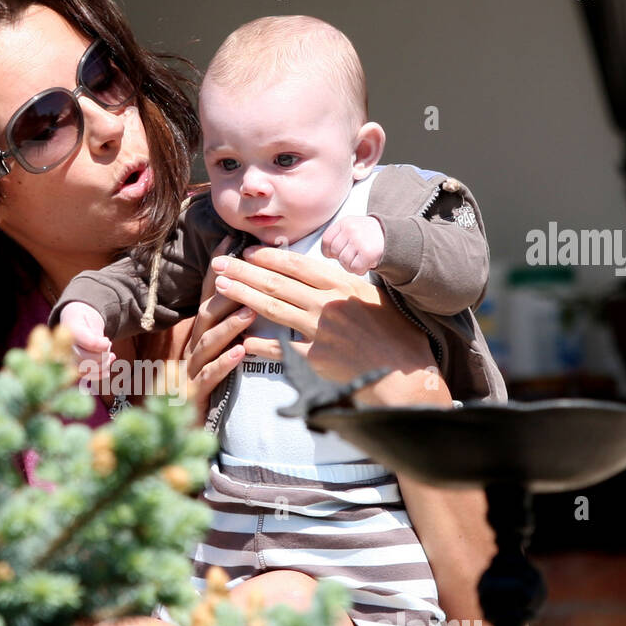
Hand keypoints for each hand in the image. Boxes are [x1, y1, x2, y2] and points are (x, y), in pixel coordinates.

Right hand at [58, 301, 111, 389]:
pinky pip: (85, 376)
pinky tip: (107, 371)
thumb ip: (97, 332)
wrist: (73, 321)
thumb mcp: (91, 318)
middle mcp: (65, 346)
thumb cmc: (83, 319)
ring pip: (86, 369)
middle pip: (87, 358)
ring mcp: (66, 358)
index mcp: (70, 331)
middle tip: (108, 347)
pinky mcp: (71, 367)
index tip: (107, 340)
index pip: (90, 343)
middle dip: (103, 355)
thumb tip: (105, 347)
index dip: (103, 345)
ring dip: (102, 365)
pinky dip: (98, 375)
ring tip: (110, 356)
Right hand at [180, 237, 256, 423]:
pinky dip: (224, 363)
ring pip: (207, 343)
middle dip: (226, 293)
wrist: (172, 427)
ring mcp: (190, 369)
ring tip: (250, 312)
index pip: (208, 296)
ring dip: (229, 326)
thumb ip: (223, 330)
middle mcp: (191, 347)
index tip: (233, 240)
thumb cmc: (198, 389)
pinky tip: (240, 353)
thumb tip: (248, 302)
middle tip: (249, 273)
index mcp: (198, 335)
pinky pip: (209, 376)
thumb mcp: (210, 356)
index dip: (219, 269)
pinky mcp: (194, 393)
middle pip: (206, 315)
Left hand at [210, 244, 447, 406]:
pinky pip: (280, 349)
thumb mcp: (376, 297)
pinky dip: (260, 343)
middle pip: (277, 283)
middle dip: (244, 271)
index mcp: (342, 285)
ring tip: (221, 288)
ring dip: (243, 296)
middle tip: (220, 263)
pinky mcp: (316, 359)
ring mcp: (319, 331)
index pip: (297, 266)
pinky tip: (241, 338)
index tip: (248, 252)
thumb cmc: (397, 335)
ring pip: (273, 309)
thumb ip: (350, 283)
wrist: (405, 373)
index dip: (269, 257)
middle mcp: (327, 304)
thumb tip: (333, 268)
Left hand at [321, 214, 384, 275]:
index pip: (326, 240)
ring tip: (361, 259)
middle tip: (354, 256)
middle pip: (335, 252)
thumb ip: (338, 236)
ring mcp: (359, 240)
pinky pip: (354, 268)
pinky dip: (360, 270)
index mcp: (345, 222)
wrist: (393, 235)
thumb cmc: (368, 234)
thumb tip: (326, 253)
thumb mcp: (352, 227)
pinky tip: (366, 263)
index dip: (328, 251)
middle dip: (343, 258)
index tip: (336, 253)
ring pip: (344, 262)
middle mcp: (351, 229)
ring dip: (351, 265)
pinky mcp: (368, 253)